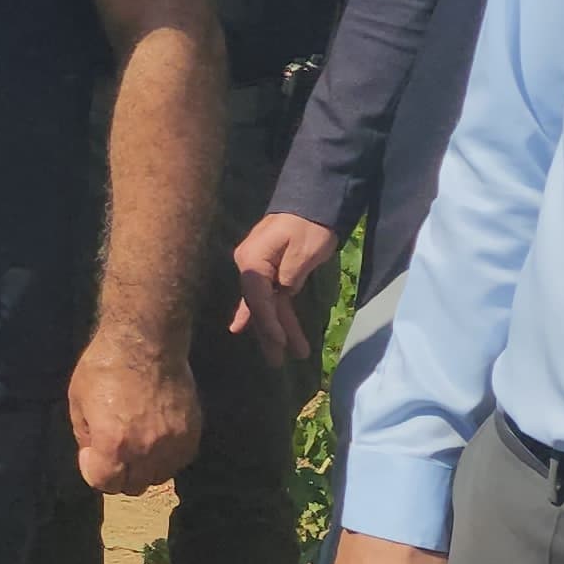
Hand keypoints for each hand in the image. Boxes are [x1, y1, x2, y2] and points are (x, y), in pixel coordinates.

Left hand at [68, 329, 201, 493]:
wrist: (147, 343)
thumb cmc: (105, 367)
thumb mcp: (78, 401)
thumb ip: (85, 435)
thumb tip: (93, 455)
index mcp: (113, 444)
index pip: (105, 484)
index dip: (93, 472)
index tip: (91, 454)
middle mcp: (145, 450)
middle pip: (132, 486)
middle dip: (118, 475)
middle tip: (113, 455)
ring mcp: (173, 444)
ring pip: (158, 477)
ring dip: (144, 469)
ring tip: (136, 447)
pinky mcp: (192, 434)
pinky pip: (179, 461)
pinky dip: (166, 458)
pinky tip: (156, 440)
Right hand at [230, 212, 334, 365]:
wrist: (314, 200)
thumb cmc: (309, 224)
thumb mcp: (304, 250)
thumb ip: (290, 275)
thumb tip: (283, 293)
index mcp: (253, 261)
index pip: (258, 299)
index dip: (268, 323)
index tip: (280, 344)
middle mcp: (249, 266)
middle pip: (258, 306)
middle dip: (270, 335)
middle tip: (277, 363)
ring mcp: (259, 269)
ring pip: (267, 305)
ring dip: (280, 328)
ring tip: (295, 354)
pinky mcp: (272, 271)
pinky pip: (272, 298)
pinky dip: (275, 315)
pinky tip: (273, 336)